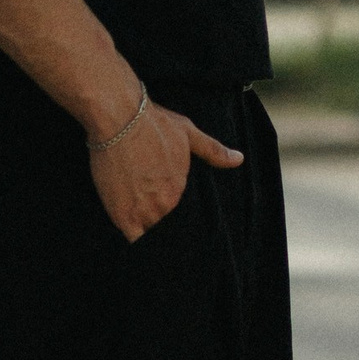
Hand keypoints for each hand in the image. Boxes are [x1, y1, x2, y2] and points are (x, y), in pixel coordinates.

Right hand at [89, 95, 242, 240]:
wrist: (120, 119)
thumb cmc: (153, 124)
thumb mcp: (189, 134)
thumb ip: (213, 151)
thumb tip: (239, 159)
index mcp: (180, 190)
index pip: (179, 214)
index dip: (170, 210)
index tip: (162, 205)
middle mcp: (165, 204)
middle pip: (163, 224)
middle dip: (158, 220)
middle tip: (148, 210)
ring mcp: (144, 212)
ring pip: (149, 233)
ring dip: (146, 229)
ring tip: (142, 224)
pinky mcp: (122, 215)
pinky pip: (133, 239)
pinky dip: (134, 239)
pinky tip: (133, 232)